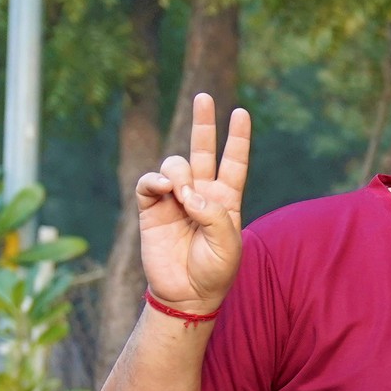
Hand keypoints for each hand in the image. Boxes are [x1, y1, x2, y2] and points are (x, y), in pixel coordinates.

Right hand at [135, 93, 251, 313]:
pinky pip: (149, 183)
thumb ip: (214, 214)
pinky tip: (163, 189)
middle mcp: (201, 194)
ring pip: (175, 165)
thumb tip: (188, 191)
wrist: (187, 294)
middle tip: (203, 96)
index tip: (241, 112)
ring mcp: (175, 199)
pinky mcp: (152, 208)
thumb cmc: (215, 272)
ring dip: (178, 172)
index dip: (238, 138)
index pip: (234, 163)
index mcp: (227, 200)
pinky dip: (155, 181)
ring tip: (181, 195)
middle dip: (203, 123)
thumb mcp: (227, 245)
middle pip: (203, 150)